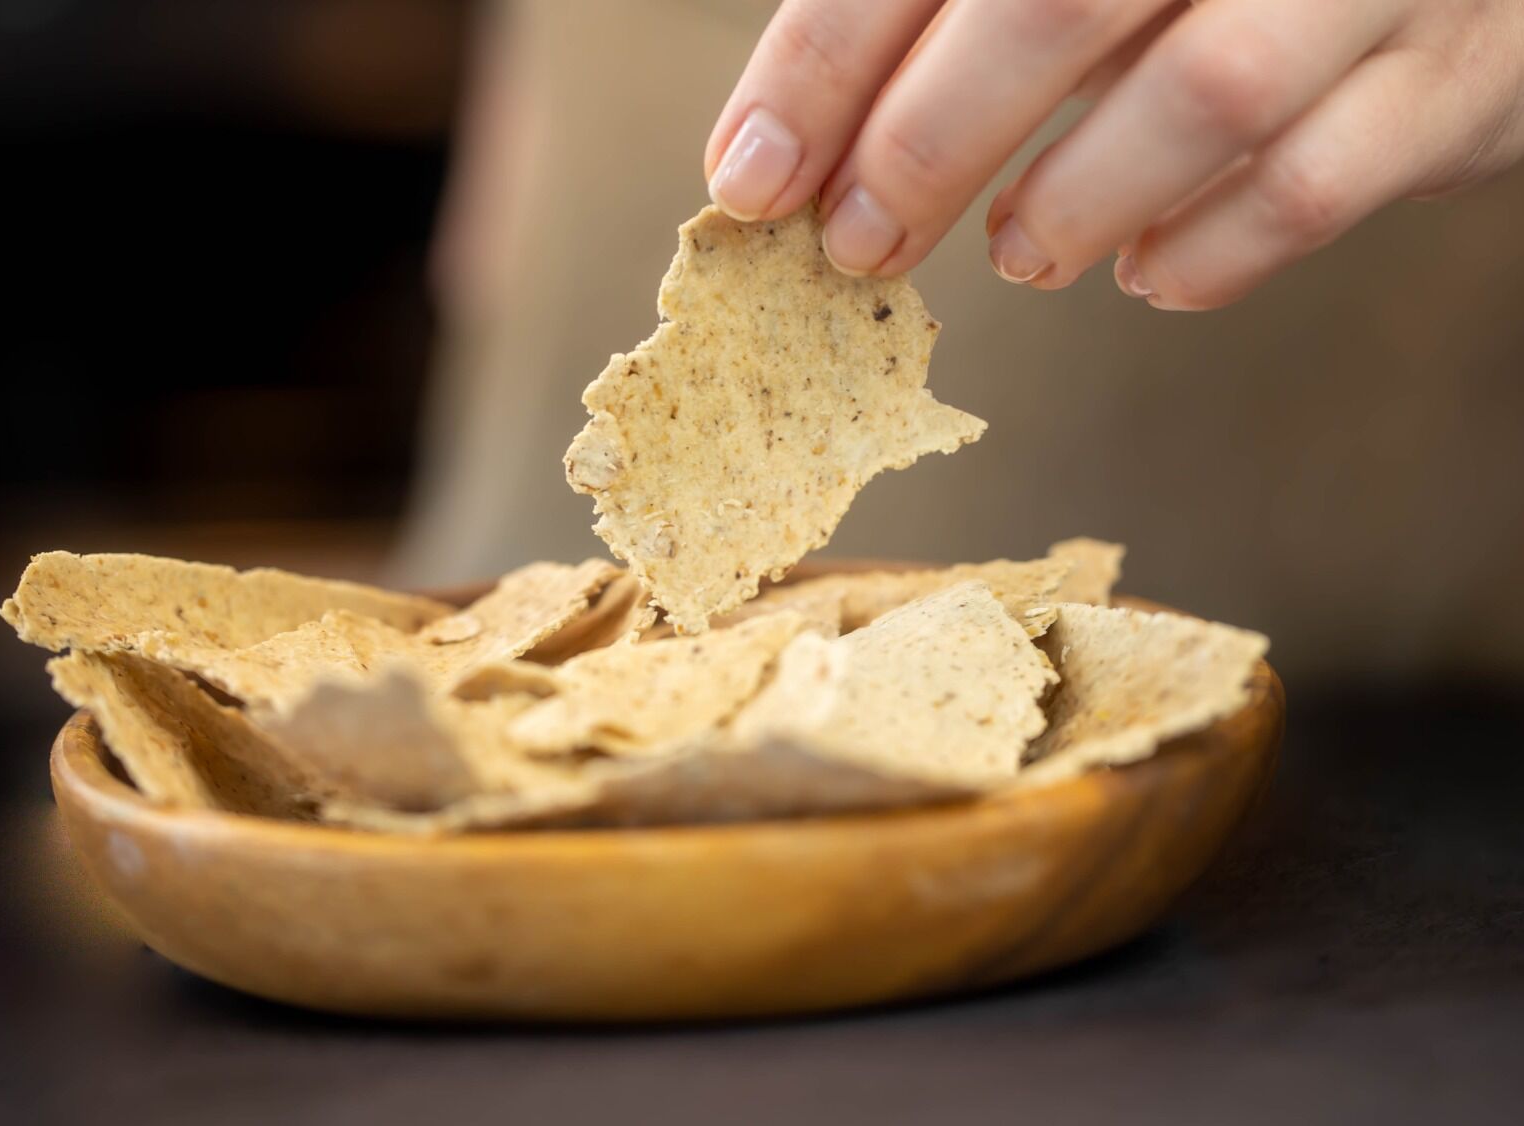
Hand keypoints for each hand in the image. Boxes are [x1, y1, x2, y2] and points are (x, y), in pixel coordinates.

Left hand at [704, 0, 1523, 308]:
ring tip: (1017, 253)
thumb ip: (958, 11)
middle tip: (858, 242)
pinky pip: (1311, 189)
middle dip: (924, 145)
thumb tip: (792, 139)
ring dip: (1068, 203)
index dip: (823, 60)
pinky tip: (1141, 273)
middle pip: (1052, 3)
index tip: (751, 173)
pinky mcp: (1454, 81)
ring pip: (1201, 97)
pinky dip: (1203, 255)